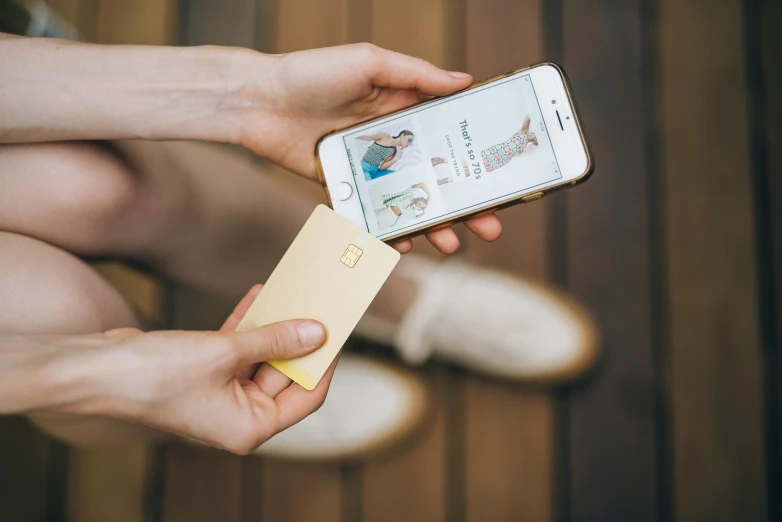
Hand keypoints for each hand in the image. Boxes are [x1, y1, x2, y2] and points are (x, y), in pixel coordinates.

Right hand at [32, 286, 332, 454]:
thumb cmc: (154, 375)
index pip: (306, 396)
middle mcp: (239, 415)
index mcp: (249, 427)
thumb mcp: (225, 353)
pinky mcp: (207, 372)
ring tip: (294, 292)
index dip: (325, 363)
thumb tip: (316, 332)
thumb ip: (274, 341)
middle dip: (300, 338)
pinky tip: (260, 295)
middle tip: (320, 304)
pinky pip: (239, 347)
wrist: (95, 369)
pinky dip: (249, 324)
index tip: (339, 332)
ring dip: (275, 325)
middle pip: (285, 374)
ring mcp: (223, 394)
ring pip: (262, 356)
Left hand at [235, 43, 501, 253]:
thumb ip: (415, 74)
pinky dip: (387, 229)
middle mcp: (391, 140)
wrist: (255, 100)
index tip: (501, 178)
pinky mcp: (343, 185)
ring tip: (451, 243)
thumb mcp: (369, 61)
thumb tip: (464, 80)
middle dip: (464, 203)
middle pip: (436, 176)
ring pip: (408, 199)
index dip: (475, 158)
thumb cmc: (310, 72)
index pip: (449, 136)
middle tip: (488, 226)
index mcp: (403, 107)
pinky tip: (404, 244)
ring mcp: (368, 166)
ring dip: (432, 223)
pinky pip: (372, 212)